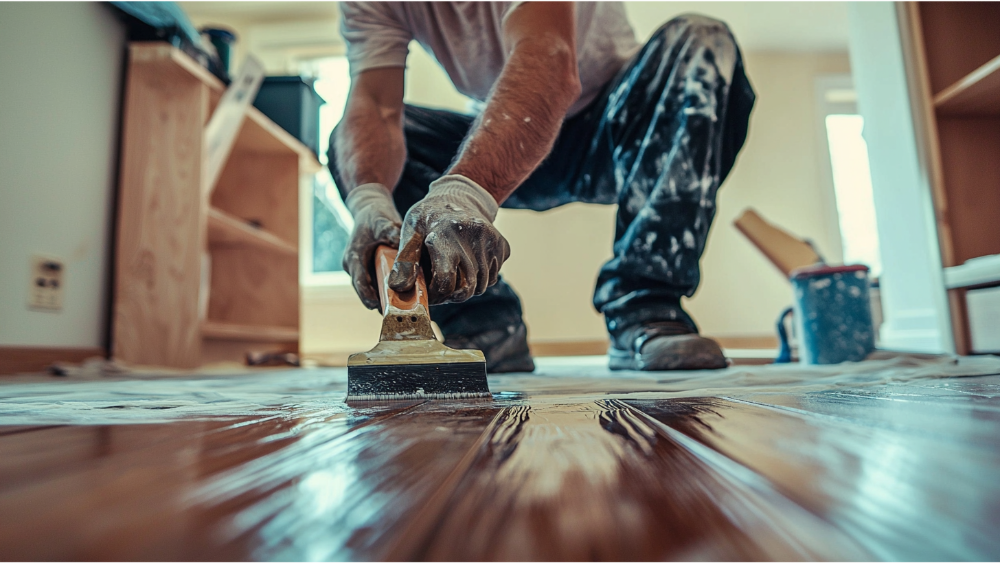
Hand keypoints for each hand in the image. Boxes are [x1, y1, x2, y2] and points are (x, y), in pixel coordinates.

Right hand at [342, 183, 401, 308]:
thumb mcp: (384, 222)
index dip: (368, 296)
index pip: (359, 283)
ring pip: (370, 289)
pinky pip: (375, 283)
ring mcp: (359, 269)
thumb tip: (406, 249)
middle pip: (364, 291)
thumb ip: (393, 235)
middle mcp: (353, 266)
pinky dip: (386, 289)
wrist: (368, 208)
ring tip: (402, 307)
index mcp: (353, 257)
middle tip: (398, 311)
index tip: (379, 307)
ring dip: (384, 297)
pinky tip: (404, 295)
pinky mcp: (366, 269)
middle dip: (380, 301)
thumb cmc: (375, 215)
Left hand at [388, 174, 509, 303]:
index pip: (446, 279)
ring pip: (481, 286)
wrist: (460, 196)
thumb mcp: (411, 230)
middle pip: (467, 288)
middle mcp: (472, 236)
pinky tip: (467, 264)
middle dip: (451, 295)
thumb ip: (405, 260)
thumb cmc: (430, 216)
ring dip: (466, 288)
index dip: (435, 293)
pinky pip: (492, 278)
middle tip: (439, 287)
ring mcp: (491, 241)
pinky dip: (480, 279)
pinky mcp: (503, 246)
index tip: (427, 291)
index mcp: (446, 233)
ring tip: (452, 272)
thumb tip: (398, 287)